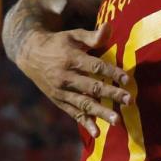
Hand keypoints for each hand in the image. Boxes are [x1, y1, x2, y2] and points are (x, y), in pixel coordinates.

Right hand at [15, 21, 130, 137]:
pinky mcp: (59, 101)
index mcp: (71, 58)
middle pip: (92, 87)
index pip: (95, 66)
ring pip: (84, 103)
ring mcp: (61, 91)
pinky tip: (97, 133)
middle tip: (129, 100)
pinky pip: (73, 113)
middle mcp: (65, 77)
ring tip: (118, 120)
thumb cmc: (58, 43)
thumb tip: (110, 27)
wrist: (30, 55)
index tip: (128, 79)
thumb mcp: (73, 35)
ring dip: (101, 112)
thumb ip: (92, 36)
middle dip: (111, 94)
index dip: (112, 73)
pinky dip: (85, 123)